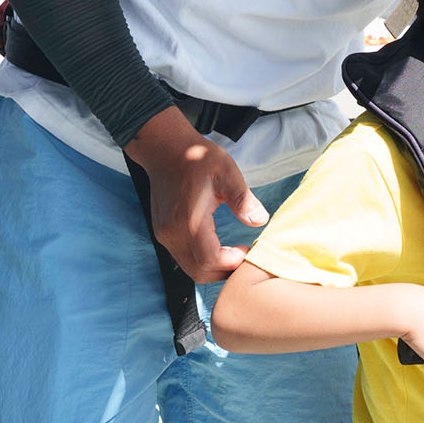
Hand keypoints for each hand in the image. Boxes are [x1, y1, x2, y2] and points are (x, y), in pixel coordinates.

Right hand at [124, 106, 268, 282]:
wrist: (166, 150)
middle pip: (198, 272)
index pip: (209, 261)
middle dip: (225, 272)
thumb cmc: (198, 159)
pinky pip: (184, 258)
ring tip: (234, 253)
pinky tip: (219, 247)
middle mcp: (172, 233)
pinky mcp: (163, 233)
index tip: (247, 249)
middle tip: (244, 256)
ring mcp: (164, 235)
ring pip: (190, 268)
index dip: (231, 263)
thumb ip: (243, 199)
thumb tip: (260, 221)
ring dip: (214, 268)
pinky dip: (202, 260)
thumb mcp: (227, 173)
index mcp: (188, 220)